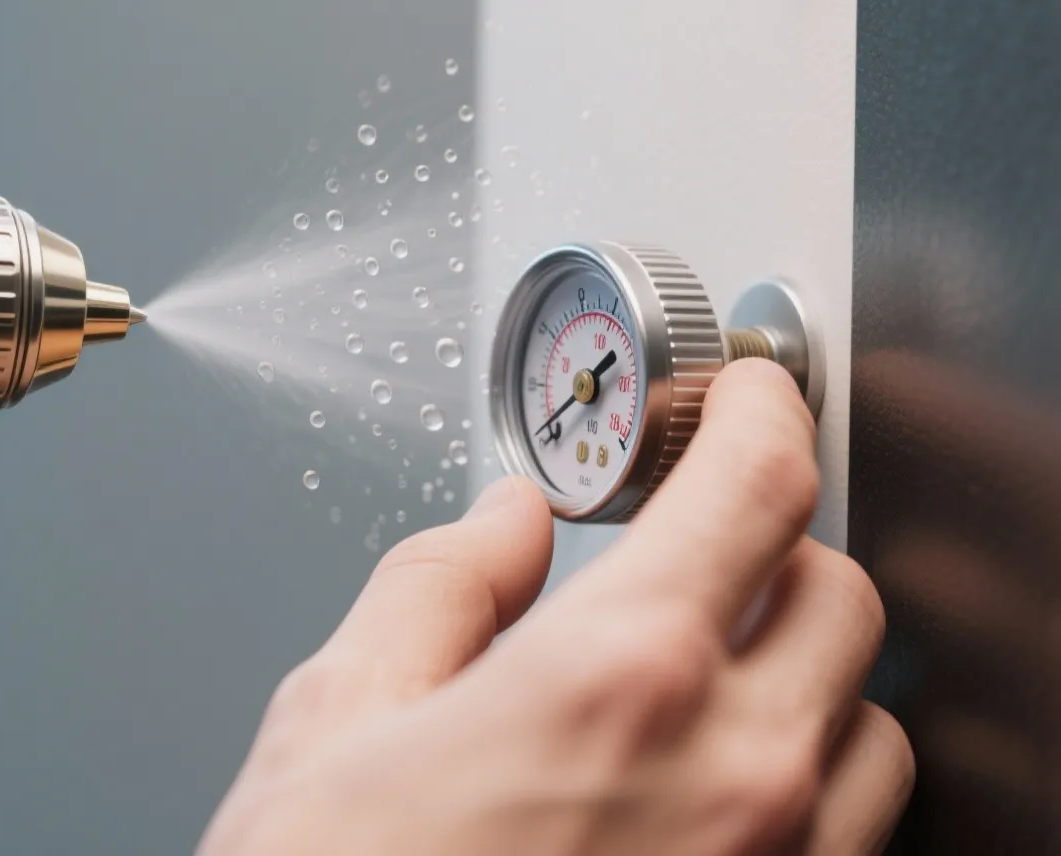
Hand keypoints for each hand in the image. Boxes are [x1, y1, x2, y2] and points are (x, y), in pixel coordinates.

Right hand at [201, 360, 914, 854]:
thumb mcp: (335, 720)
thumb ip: (434, 589)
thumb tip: (496, 524)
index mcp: (615, 677)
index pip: (757, 487)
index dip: (762, 413)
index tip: (751, 396)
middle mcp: (731, 775)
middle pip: (841, 594)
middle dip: (776, 545)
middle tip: (699, 543)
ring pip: (872, 725)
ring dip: (805, 675)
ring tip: (705, 679)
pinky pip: (854, 840)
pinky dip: (808, 786)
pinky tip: (708, 789)